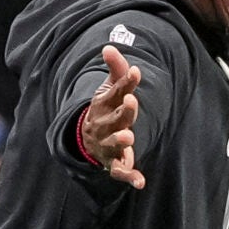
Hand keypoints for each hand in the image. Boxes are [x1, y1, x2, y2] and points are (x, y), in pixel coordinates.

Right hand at [81, 45, 144, 188]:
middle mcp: (104, 125)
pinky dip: (130, 177)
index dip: (126, 83)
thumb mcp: (108, 89)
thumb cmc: (105, 110)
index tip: (136, 71)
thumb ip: (116, 70)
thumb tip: (109, 46)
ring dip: (121, 140)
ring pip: (114, 143)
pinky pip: (120, 171)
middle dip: (123, 111)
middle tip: (131, 101)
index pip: (115, 93)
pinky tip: (141, 182)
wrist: (87, 139)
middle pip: (115, 118)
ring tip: (129, 137)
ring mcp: (108, 145)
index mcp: (104, 105)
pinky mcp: (114, 163)